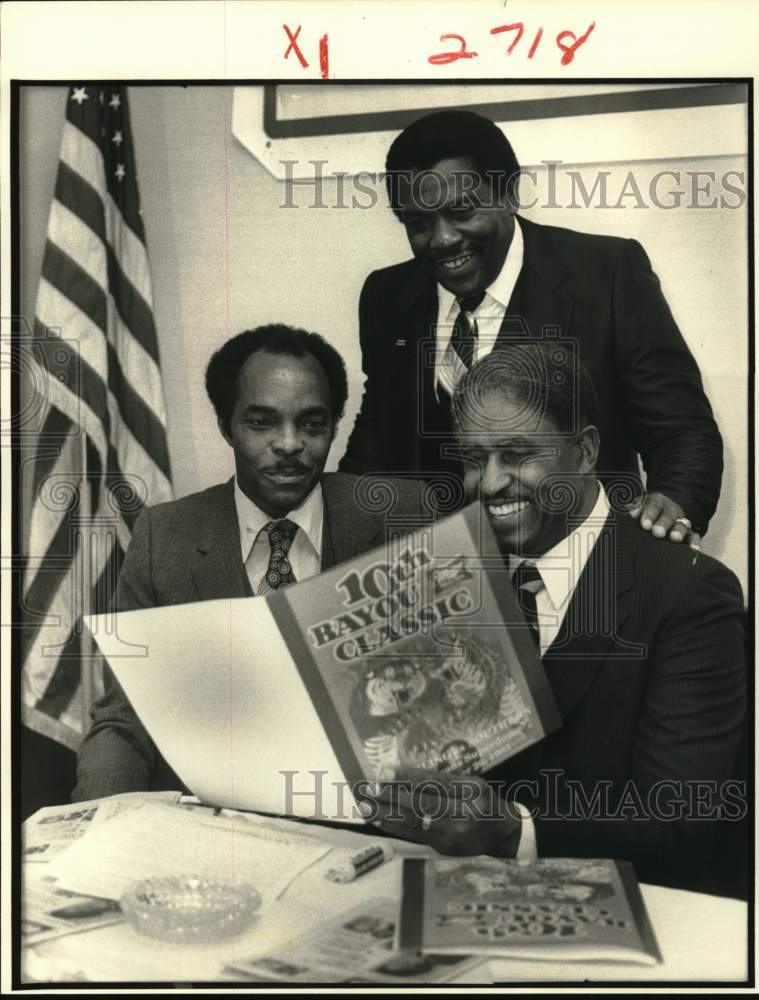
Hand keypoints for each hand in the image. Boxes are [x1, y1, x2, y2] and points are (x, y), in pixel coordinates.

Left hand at [356, 767, 520, 857]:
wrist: (500, 833)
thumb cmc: (483, 799)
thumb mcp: (470, 782)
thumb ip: (440, 780)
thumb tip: (401, 773)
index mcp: (472, 793)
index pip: (435, 785)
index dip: (407, 779)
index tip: (384, 772)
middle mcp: (463, 816)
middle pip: (421, 806)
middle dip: (391, 798)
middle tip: (368, 790)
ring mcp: (452, 836)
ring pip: (414, 824)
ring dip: (386, 815)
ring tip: (365, 807)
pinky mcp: (442, 848)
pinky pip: (414, 836)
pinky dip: (394, 828)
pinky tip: (379, 821)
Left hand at [628, 493, 700, 547]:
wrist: (656, 519)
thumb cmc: (641, 517)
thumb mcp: (637, 510)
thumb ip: (635, 510)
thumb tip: (632, 512)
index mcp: (656, 502)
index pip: (654, 505)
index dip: (649, 514)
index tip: (645, 525)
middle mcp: (670, 510)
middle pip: (668, 515)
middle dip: (663, 523)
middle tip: (657, 533)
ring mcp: (680, 522)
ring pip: (682, 525)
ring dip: (678, 531)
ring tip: (674, 538)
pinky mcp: (688, 534)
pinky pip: (693, 537)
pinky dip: (694, 542)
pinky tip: (694, 549)